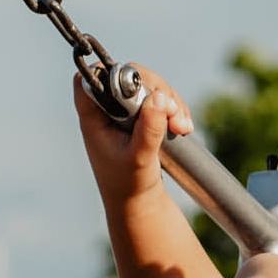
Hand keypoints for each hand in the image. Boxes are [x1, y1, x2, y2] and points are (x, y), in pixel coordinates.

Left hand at [72, 65, 193, 201]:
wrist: (139, 203)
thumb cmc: (130, 184)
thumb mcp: (140, 158)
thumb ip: (148, 128)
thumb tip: (160, 98)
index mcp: (94, 117)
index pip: (93, 78)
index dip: (113, 74)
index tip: (138, 88)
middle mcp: (108, 109)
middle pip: (130, 76)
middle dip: (157, 90)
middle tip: (173, 115)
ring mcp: (127, 113)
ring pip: (150, 87)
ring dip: (172, 102)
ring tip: (182, 128)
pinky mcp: (143, 118)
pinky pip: (161, 100)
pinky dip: (175, 110)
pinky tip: (183, 128)